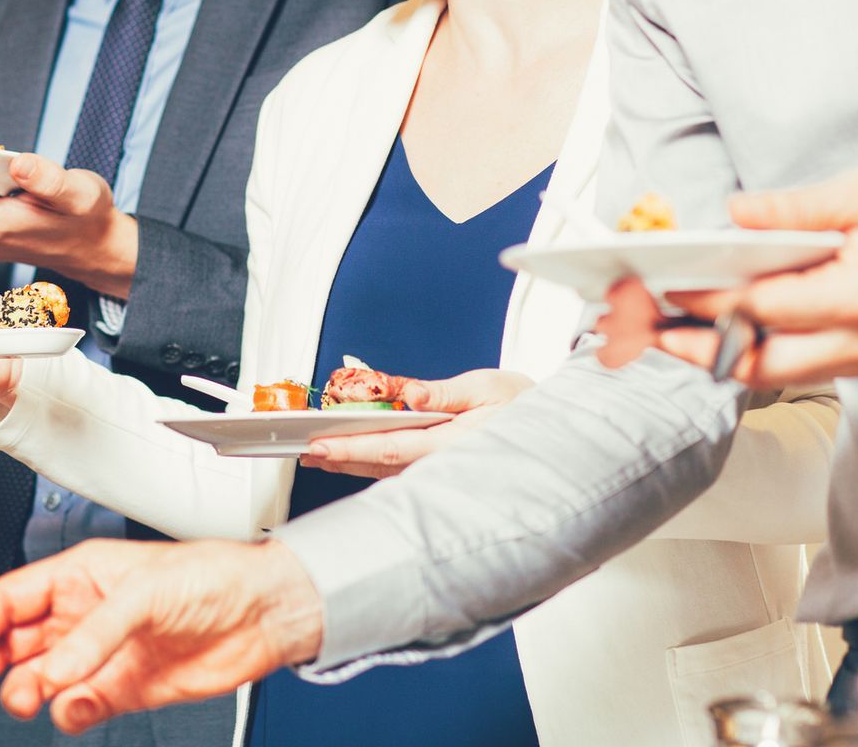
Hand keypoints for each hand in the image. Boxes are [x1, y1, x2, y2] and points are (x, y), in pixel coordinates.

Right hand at [0, 539, 323, 733]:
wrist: (261, 614)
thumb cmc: (212, 575)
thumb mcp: (146, 592)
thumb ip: (96, 634)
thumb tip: (55, 673)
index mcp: (79, 575)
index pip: (11, 598)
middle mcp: (84, 615)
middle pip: (13, 641)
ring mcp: (101, 654)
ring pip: (40, 677)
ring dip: (23, 690)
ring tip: (22, 698)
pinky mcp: (122, 689)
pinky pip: (78, 707)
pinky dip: (67, 714)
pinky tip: (72, 708)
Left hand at [299, 369, 534, 477]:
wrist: (553, 434)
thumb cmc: (523, 407)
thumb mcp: (486, 387)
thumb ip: (442, 392)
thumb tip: (405, 393)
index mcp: (451, 444)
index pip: (389, 448)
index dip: (350, 447)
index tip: (319, 444)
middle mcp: (441, 464)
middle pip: (379, 463)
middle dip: (340, 457)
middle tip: (304, 451)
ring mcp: (440, 470)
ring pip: (386, 468)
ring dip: (351, 460)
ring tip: (318, 453)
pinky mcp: (441, 467)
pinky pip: (399, 466)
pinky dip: (371, 459)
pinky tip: (352, 453)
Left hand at [596, 153, 857, 386]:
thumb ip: (796, 208)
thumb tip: (738, 214)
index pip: (758, 308)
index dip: (703, 300)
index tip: (662, 290)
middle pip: (759, 362)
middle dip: (696, 350)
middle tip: (645, 332)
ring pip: (780, 373)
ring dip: (722, 357)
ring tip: (670, 336)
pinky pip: (806, 368)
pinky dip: (760, 353)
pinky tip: (726, 331)